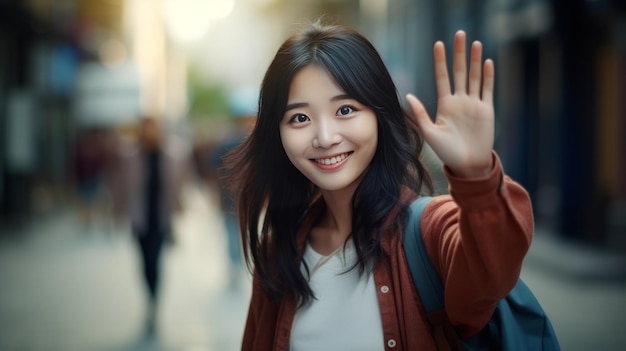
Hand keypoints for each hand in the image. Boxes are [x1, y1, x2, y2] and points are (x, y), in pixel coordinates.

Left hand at [407, 30, 493, 177]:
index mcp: (444, 104)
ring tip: (475, 43)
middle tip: (459, 34)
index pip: (442, 77)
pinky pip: (487, 89)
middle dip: (459, 53)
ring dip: (475, 60)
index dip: (440, 61)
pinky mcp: (486, 110)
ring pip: (475, 77)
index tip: (438, 44)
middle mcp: (459, 100)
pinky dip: (488, 76)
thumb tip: (407, 95)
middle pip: (459, 71)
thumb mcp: (429, 132)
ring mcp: (474, 104)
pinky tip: (487, 62)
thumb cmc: (446, 152)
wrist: (467, 164)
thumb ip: (419, 113)